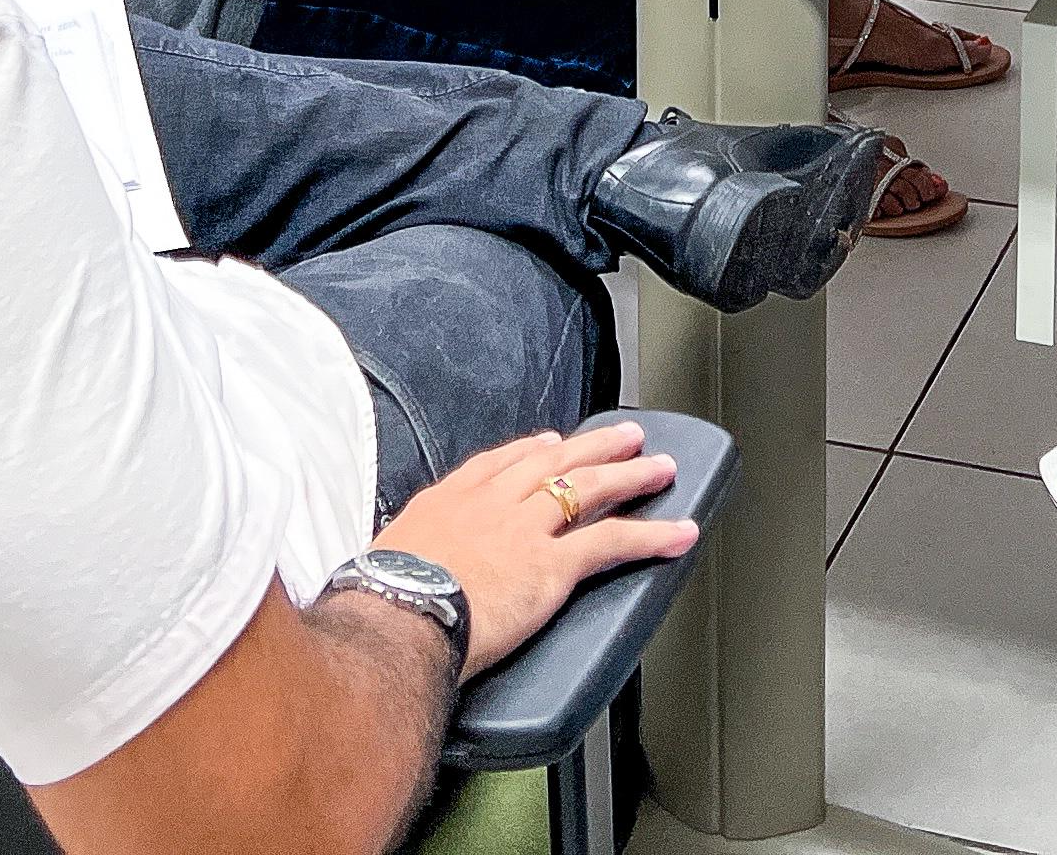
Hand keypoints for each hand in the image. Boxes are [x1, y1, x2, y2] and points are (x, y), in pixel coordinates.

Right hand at [372, 423, 696, 674]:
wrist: (394, 618)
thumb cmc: (378, 604)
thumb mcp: (380, 564)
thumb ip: (400, 560)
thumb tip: (389, 577)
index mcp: (447, 503)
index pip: (497, 464)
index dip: (529, 451)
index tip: (548, 443)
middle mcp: (492, 505)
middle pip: (553, 463)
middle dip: (593, 447)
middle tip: (624, 437)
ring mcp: (526, 530)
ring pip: (590, 489)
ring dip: (632, 475)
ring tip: (662, 468)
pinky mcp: (553, 564)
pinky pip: (613, 542)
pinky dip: (652, 534)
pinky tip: (679, 532)